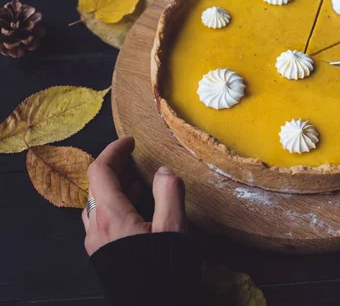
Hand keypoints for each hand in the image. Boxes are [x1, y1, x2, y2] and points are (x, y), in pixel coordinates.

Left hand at [82, 137, 186, 255]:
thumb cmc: (164, 267)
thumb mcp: (174, 228)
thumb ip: (169, 192)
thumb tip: (163, 172)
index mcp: (111, 215)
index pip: (101, 171)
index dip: (114, 150)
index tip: (130, 141)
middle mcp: (97, 227)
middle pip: (97, 186)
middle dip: (117, 168)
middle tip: (137, 160)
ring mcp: (97, 242)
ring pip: (98, 204)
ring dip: (116, 187)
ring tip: (140, 182)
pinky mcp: (103, 254)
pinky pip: (102, 220)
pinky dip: (116, 205)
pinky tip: (137, 209)